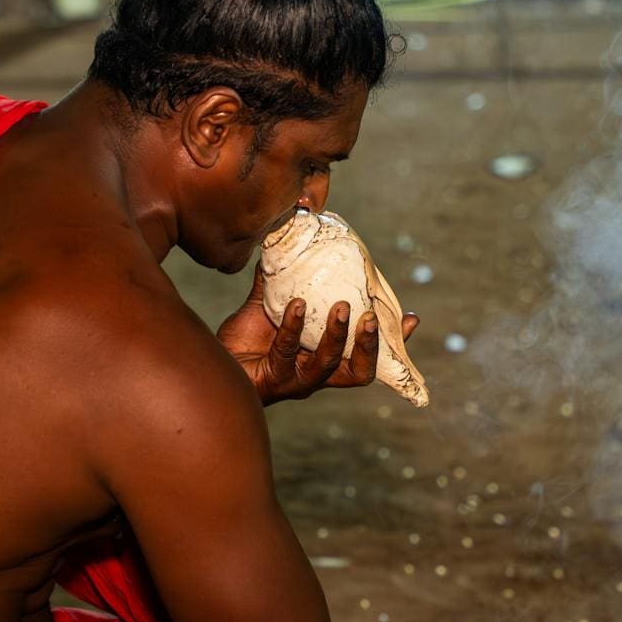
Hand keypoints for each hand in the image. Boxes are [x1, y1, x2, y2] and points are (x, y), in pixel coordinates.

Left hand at [216, 265, 417, 404]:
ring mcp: (296, 381)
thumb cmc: (242, 343)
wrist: (209, 366)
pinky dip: (294, 327)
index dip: (392, 343)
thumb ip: (279, 280)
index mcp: (323, 359)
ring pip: (329, 364)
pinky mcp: (272, 380)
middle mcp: (316, 375)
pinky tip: (295, 305)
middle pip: (359, 372)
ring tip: (342, 308)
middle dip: (371, 345)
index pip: (367, 355)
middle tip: (372, 316)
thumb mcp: (267, 307)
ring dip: (339, 336)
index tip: (412, 318)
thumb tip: (285, 240)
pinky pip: (289, 352)